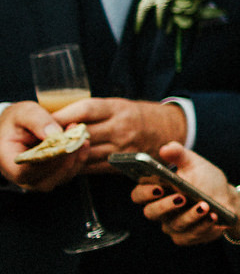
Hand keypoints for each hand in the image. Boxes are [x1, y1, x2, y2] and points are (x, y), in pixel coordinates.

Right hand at [0, 102, 87, 190]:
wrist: (18, 126)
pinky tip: (83, 143)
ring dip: (75, 158)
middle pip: (48, 178)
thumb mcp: (24, 113)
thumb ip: (37, 121)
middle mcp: (22, 176)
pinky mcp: (52, 175)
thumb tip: (55, 133)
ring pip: (61, 177)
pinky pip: (69, 172)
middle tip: (78, 136)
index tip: (65, 142)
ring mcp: (38, 179)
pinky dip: (78, 159)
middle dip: (66, 157)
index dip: (48, 160)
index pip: (27, 171)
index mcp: (8, 162)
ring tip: (82, 138)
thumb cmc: (18, 120)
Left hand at [51, 96, 187, 170]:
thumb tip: (55, 116)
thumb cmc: (135, 115)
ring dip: (65, 155)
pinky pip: (92, 168)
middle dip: (58, 138)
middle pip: (81, 134)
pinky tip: (65, 164)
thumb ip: (92, 111)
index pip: (84, 110)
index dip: (61, 115)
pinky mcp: (122, 165)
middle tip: (37, 140)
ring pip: (84, 153)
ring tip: (47, 154)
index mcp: (117, 108)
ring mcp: (122, 148)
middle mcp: (121, 128)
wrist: (168, 129)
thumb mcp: (117, 104)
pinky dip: (76, 166)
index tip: (43, 119)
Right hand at [130, 143, 239, 245]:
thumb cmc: (205, 180)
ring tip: (206, 206)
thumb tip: (165, 148)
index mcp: (157, 191)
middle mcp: (160, 210)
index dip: (145, 192)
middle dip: (165, 206)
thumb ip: (179, 154)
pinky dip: (203, 227)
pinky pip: (190, 236)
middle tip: (181, 198)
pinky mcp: (186, 237)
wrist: (228, 198)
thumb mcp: (194, 163)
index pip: (139, 195)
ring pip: (175, 225)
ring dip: (191, 215)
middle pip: (151, 212)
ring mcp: (172, 226)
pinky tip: (214, 217)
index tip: (158, 187)